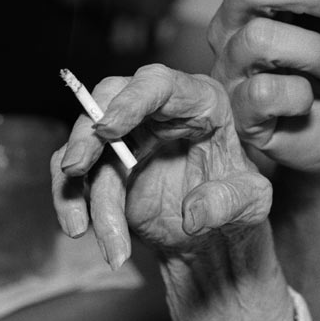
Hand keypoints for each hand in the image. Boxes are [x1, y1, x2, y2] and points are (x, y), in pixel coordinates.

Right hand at [52, 65, 270, 268]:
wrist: (214, 236)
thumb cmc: (239, 203)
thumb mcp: (251, 203)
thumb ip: (230, 202)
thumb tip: (195, 213)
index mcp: (200, 101)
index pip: (160, 84)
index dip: (131, 100)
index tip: (107, 128)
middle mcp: (158, 110)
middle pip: (108, 98)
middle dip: (87, 133)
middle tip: (76, 169)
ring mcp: (128, 136)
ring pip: (84, 143)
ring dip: (75, 186)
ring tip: (80, 229)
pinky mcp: (105, 166)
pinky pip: (73, 175)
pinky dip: (68, 201)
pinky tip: (78, 229)